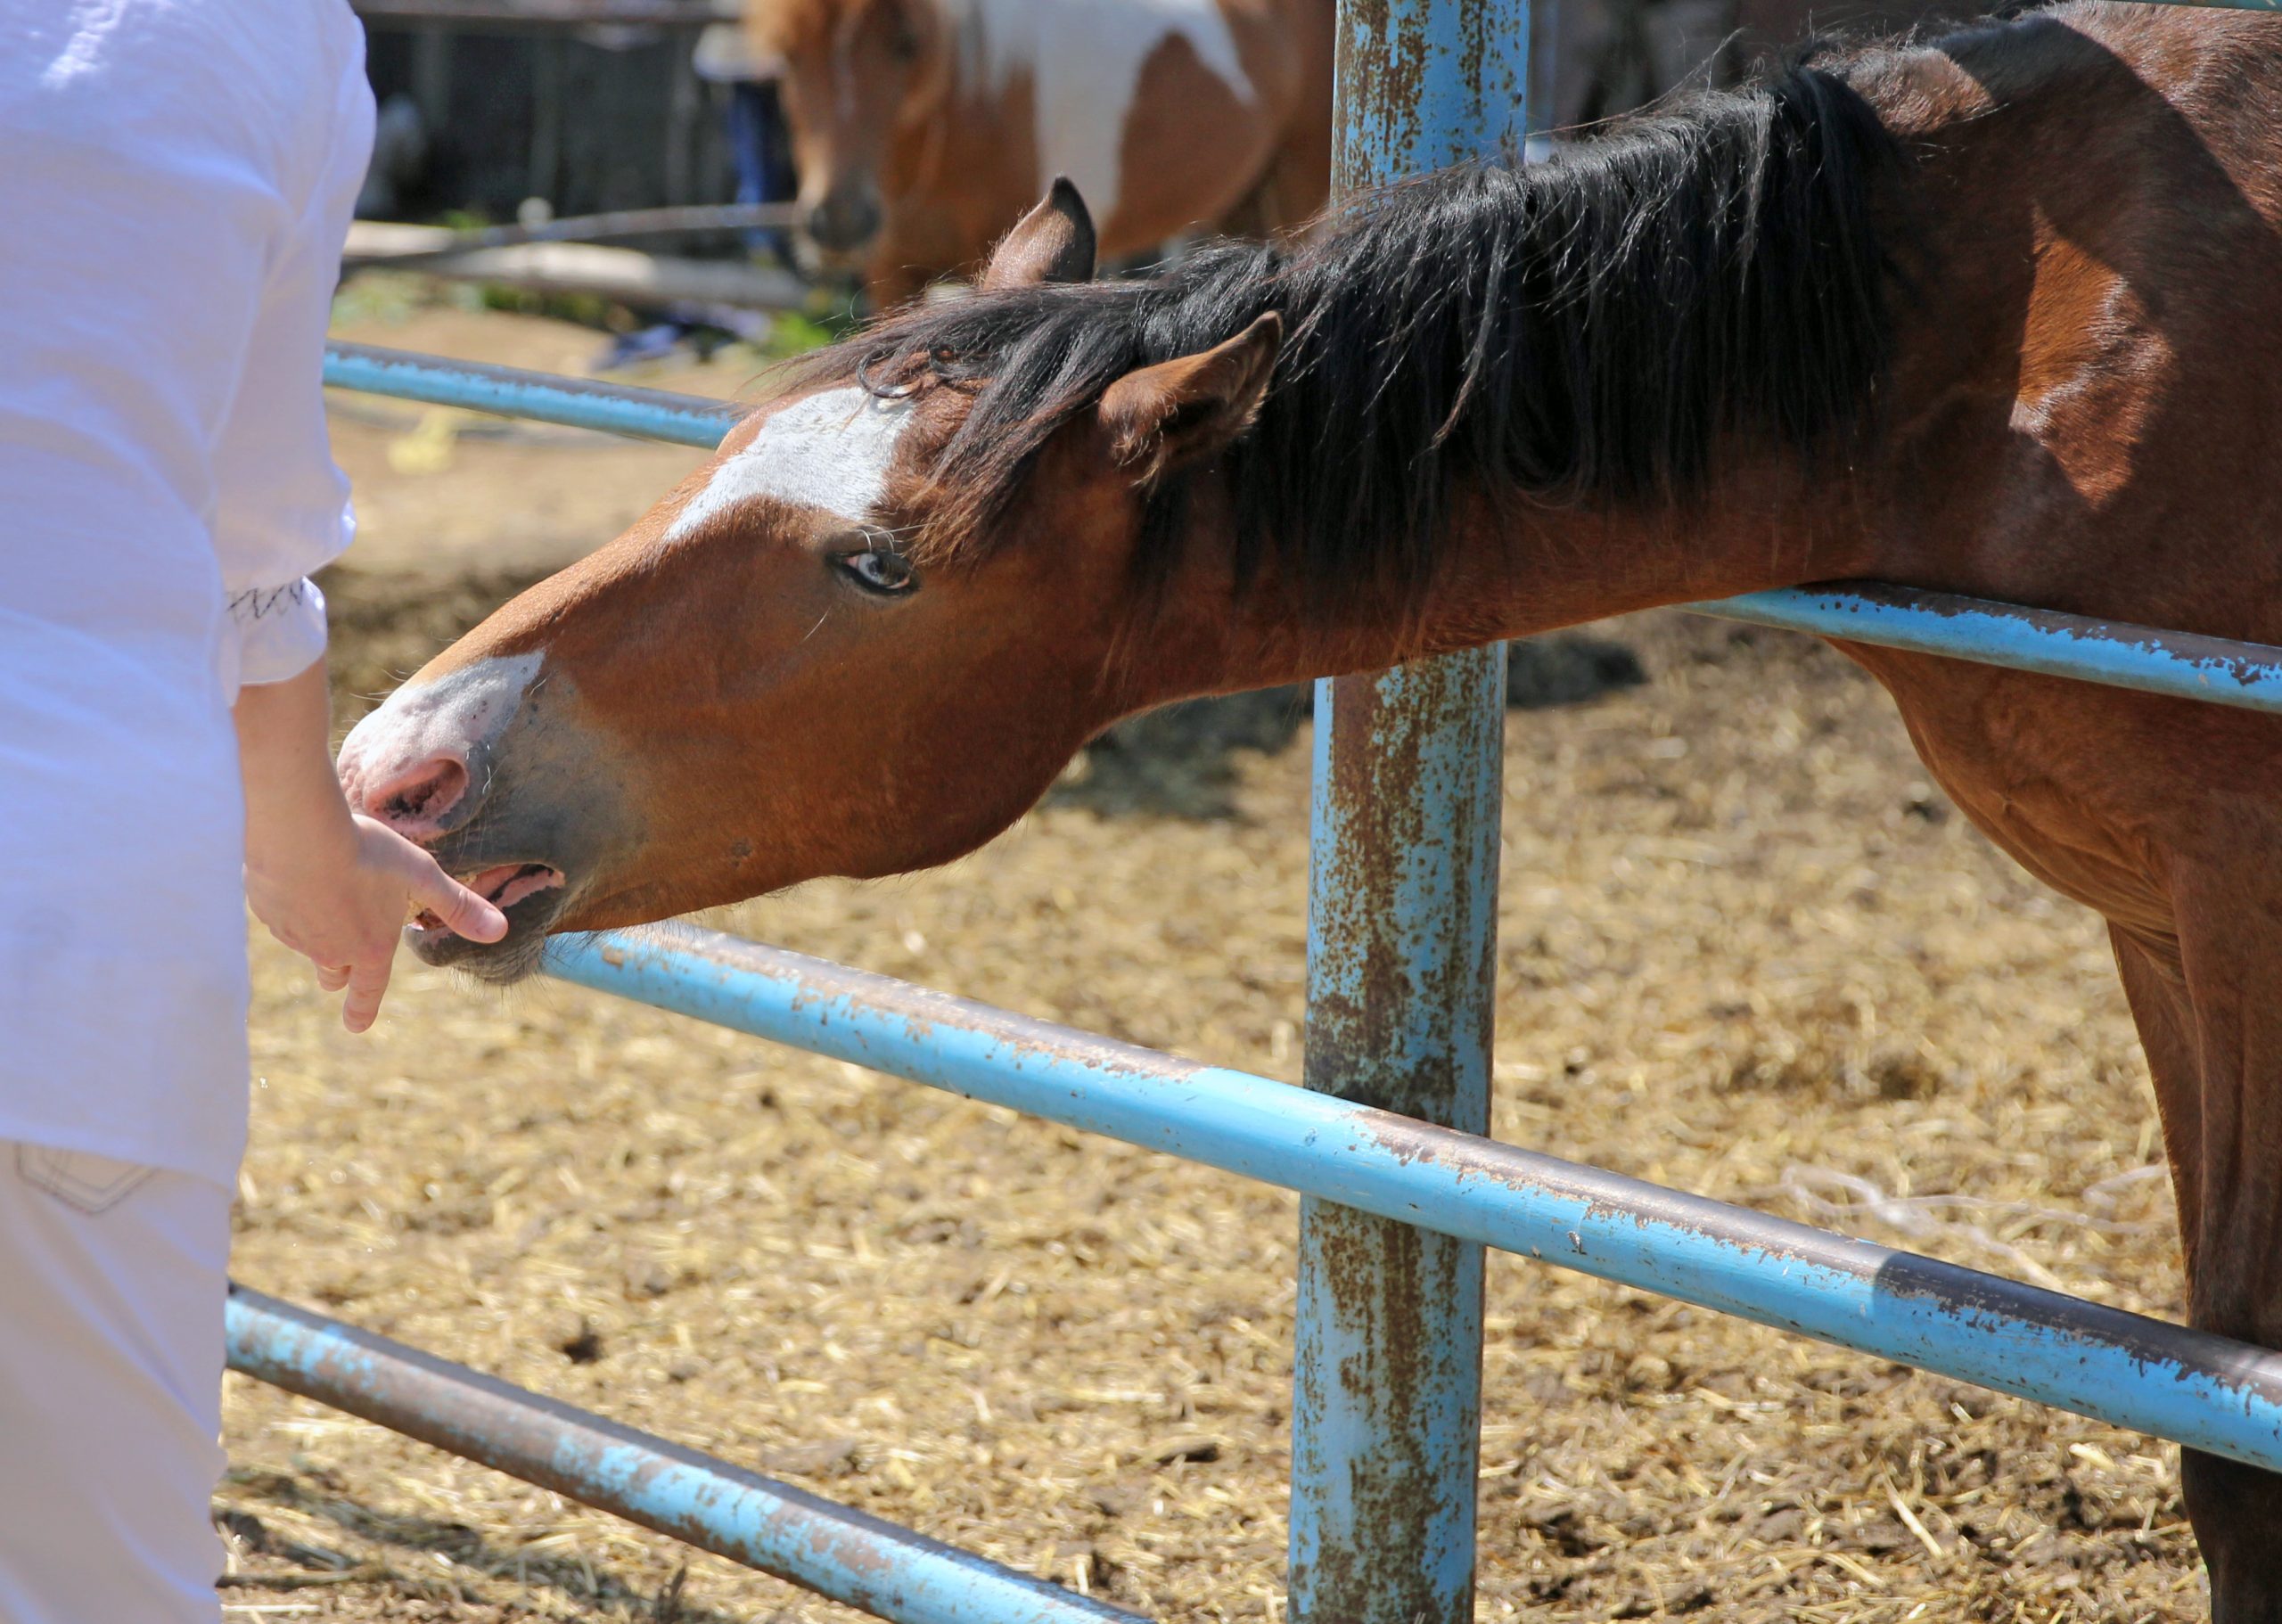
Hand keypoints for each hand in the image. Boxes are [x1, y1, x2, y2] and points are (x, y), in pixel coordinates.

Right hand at [236, 661, 505, 1031]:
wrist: (297, 832)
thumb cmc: (367, 853)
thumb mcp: (422, 875)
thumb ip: (459, 905)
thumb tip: (501, 932)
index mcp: (369, 948)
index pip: (369, 989)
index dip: (362, 1009)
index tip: (356, 1026)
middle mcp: (329, 950)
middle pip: (334, 970)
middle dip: (338, 976)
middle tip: (336, 980)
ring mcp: (294, 934)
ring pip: (307, 943)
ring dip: (316, 933)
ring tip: (322, 907)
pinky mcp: (266, 912)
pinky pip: (282, 917)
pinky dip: (292, 906)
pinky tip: (296, 880)